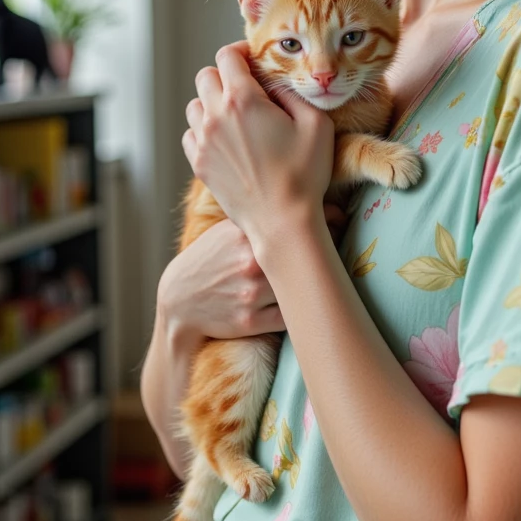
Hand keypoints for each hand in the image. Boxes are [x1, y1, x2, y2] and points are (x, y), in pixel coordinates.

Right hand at [157, 203, 347, 343]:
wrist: (178, 301)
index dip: (324, 215)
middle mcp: (249, 262)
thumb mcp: (223, 230)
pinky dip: (301, 306)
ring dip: (318, 276)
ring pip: (302, 284)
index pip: (296, 218)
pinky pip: (291, 315)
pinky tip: (307, 296)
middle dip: (328, 242)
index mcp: (243, 233)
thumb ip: (254, 218)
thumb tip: (294, 198)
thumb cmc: (207, 260)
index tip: (338, 215)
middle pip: (307, 250)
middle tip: (341, 236)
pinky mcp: (251, 322)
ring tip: (328, 267)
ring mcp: (250, 294)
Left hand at [181, 42, 334, 247]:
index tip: (253, 61)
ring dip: (212, 103)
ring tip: (235, 116)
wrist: (281, 222)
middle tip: (247, 88)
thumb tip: (275, 82)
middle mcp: (215, 116)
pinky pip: (191, 134)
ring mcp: (202, 142)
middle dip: (225, 76)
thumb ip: (293, 93)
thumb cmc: (305, 174)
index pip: (227, 56)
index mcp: (243, 100)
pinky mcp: (198, 164)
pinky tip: (226, 140)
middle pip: (205, 76)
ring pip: (195, 105)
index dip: (241, 52)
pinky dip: (204, 131)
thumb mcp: (316, 124)